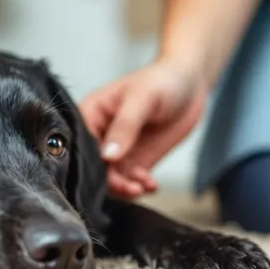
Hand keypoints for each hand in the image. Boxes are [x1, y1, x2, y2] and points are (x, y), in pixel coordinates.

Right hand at [79, 59, 208, 197]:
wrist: (190, 84)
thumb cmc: (161, 81)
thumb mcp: (142, 99)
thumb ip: (125, 127)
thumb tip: (107, 156)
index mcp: (91, 113)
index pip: (80, 144)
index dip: (90, 163)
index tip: (108, 175)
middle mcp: (99, 135)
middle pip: (94, 167)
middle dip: (111, 181)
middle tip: (131, 187)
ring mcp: (118, 150)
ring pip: (112, 179)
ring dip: (126, 187)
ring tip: (144, 185)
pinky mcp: (136, 160)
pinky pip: (131, 181)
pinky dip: (140, 186)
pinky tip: (152, 185)